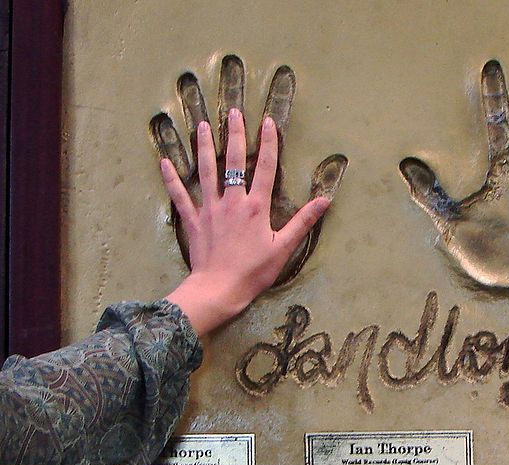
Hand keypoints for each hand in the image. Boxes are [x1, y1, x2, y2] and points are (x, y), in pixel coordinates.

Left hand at [161, 110, 329, 335]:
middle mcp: (233, 201)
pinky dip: (172, 178)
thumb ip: (303, 221)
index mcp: (256, 207)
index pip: (265, 168)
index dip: (268, 143)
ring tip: (202, 125)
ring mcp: (210, 209)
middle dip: (234, 135)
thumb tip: (324, 200)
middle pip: (234, 161)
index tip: (267, 121)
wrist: (219, 289)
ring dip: (204, 147)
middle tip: (233, 112)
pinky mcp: (193, 220)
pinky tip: (164, 162)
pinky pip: (180, 195)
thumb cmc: (254, 271)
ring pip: (206, 171)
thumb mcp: (284, 247)